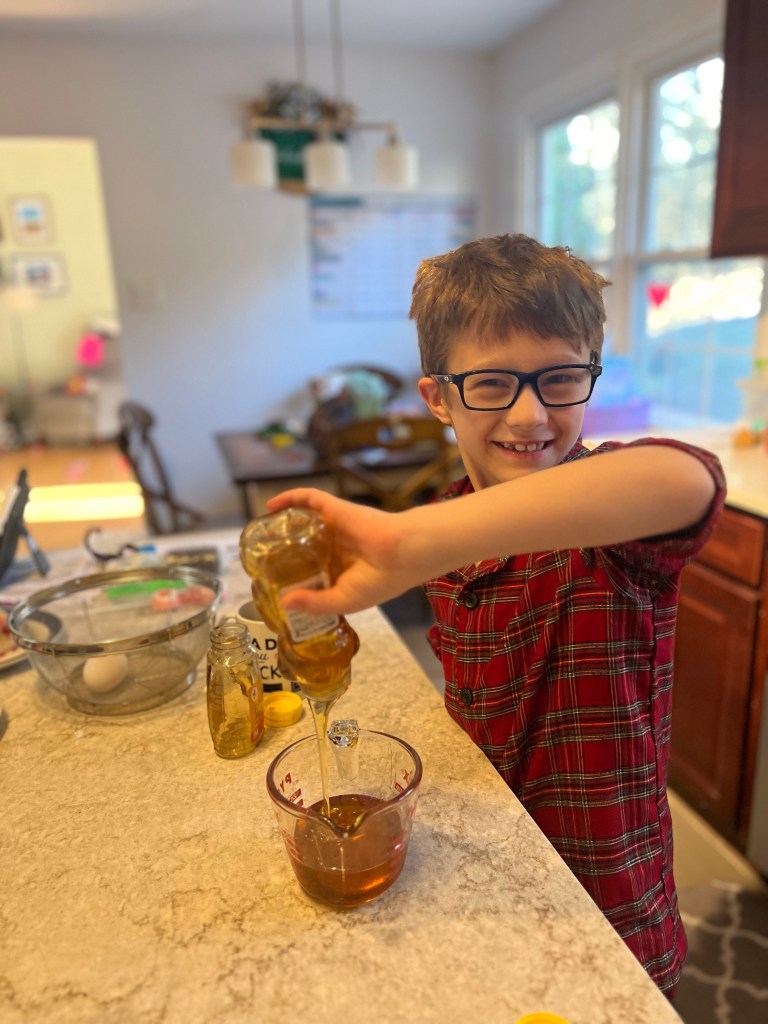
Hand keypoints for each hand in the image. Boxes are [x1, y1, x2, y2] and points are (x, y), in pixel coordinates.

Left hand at [264, 489, 421, 615]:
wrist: (403, 554)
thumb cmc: (379, 580)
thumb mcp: (344, 600)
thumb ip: (315, 604)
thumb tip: (284, 603)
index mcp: (340, 571)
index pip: (311, 573)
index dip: (292, 579)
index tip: (271, 585)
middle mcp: (335, 548)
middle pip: (302, 547)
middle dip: (281, 553)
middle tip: (260, 560)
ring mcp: (334, 527)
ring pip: (302, 522)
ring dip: (282, 525)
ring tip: (262, 534)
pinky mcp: (335, 509)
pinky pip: (309, 499)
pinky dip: (289, 499)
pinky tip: (270, 506)